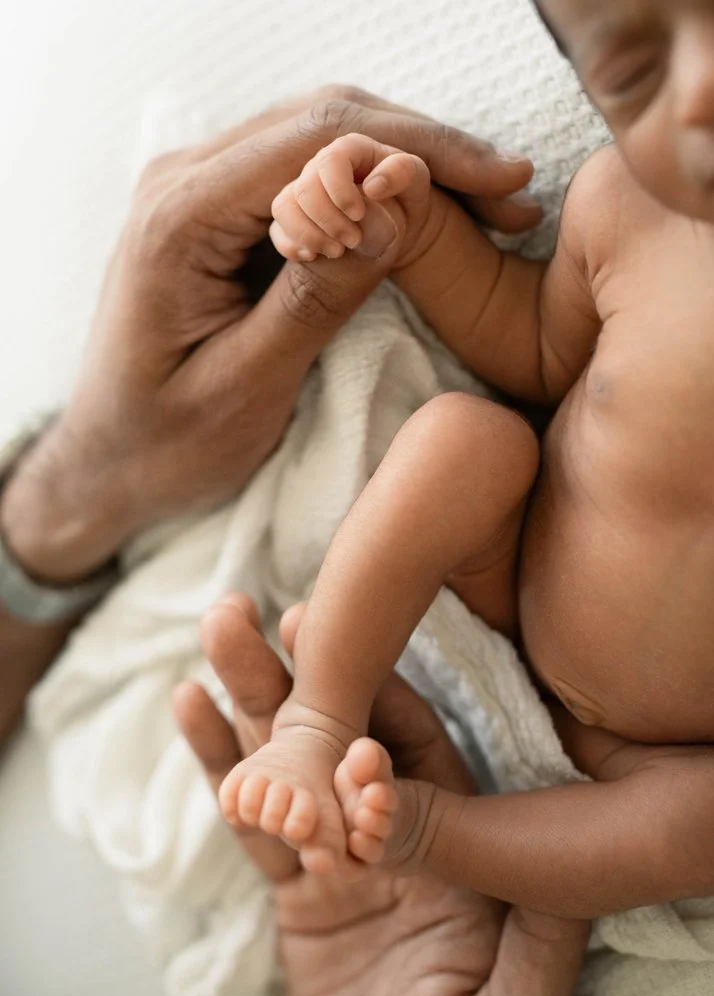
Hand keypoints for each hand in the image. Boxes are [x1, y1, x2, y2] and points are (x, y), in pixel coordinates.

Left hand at [0, 87, 540, 585]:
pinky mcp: (219, 211)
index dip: (418, 153)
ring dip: (408, 161)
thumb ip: (317, 295)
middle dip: (427, 150)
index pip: (315, 144)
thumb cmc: (168, 441)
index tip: (500, 186)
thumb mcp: (247, 384)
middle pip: (324, 121)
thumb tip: (396, 206)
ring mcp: (199, 189)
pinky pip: (306, 172)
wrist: (110, 459)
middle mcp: (184, 180)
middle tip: (512, 194)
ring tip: (487, 202)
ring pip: (321, 137)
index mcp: (180, 217)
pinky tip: (425, 209)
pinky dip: (373, 185)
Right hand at [174, 594, 587, 995]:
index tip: (337, 649)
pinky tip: (192, 705)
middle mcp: (395, 832)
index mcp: (453, 839)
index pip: (412, 750)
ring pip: (285, 763)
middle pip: (338, 734)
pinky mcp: (293, 889)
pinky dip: (220, 766)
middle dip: (297, 672)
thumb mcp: (514, 987)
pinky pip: (250, 820)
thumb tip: (556, 858)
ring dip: (249, 696)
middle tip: (255, 609)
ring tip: (219, 631)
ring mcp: (339, 854)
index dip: (374, 699)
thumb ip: (533, 929)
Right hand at [270, 133, 431, 262]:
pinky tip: (313, 256)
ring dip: (308, 234)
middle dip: (328, 220)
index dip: (339, 189)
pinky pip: (278, 230)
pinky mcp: (294, 219)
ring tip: (337, 252)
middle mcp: (319, 168)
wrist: (397, 224)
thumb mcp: (416, 180)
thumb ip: (401, 172)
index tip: (359, 214)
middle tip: (354, 241)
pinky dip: (291, 245)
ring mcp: (303, 192)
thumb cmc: (406, 196)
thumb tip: (372, 186)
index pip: (330, 161)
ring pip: (284, 207)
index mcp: (349, 150)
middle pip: (304, 189)